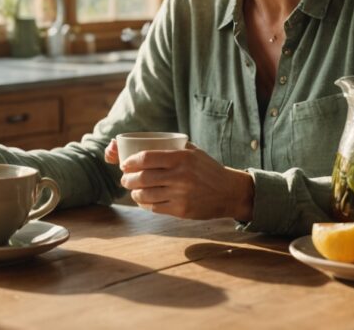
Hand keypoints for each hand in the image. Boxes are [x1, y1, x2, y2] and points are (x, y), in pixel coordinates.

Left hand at [118, 145, 254, 220]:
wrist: (229, 192)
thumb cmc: (208, 169)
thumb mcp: (193, 152)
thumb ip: (172, 147)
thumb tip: (143, 144)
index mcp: (181, 157)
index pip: (146, 158)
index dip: (130, 162)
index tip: (124, 164)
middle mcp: (180, 175)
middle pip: (142, 178)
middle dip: (127, 179)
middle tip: (125, 179)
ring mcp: (180, 194)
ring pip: (145, 195)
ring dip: (134, 193)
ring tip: (133, 190)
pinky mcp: (181, 210)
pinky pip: (154, 208)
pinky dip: (145, 204)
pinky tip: (144, 200)